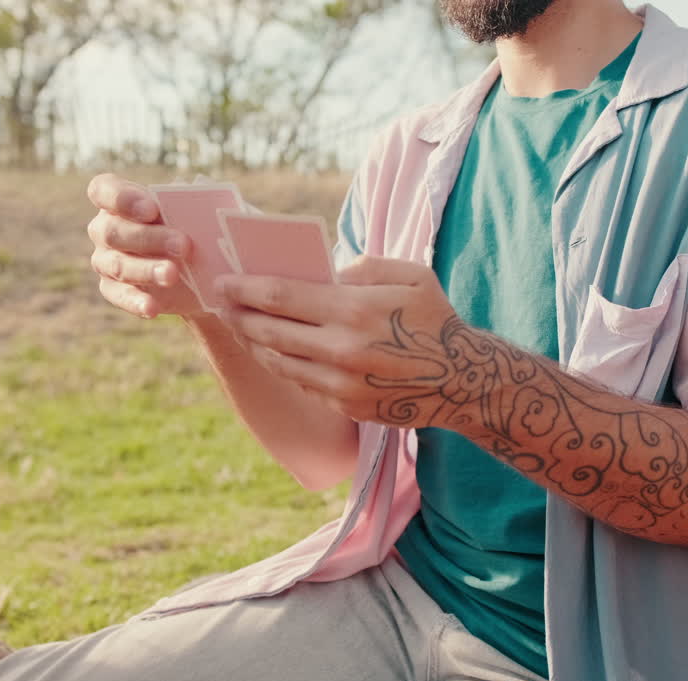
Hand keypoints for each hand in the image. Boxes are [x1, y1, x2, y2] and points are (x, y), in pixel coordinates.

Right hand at [85, 173, 201, 318]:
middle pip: (113, 231)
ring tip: (173, 275)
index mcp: (118, 199)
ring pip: (116, 264)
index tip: (152, 208)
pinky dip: (135, 301)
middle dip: (148, 238)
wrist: (203, 272)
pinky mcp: (113, 288)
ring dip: (146, 270)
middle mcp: (105, 228)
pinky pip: (118, 295)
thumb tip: (200, 185)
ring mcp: (105, 260)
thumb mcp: (202, 211)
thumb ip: (198, 197)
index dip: (122, 198)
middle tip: (183, 245)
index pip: (103, 190)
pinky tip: (153, 308)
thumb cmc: (197, 228)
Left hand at [218, 256, 481, 427]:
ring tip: (245, 327)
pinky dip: (285, 365)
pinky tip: (277, 352)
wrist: (463, 381)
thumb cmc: (436, 319)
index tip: (224, 281)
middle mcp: (340, 351)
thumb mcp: (411, 275)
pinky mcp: (346, 407)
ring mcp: (341, 385)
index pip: (280, 297)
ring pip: (280, 362)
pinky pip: (303, 383)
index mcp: (353, 311)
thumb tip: (327, 271)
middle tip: (224, 304)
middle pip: (270, 332)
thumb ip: (365, 266)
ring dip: (256, 343)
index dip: (245, 288)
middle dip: (241, 315)